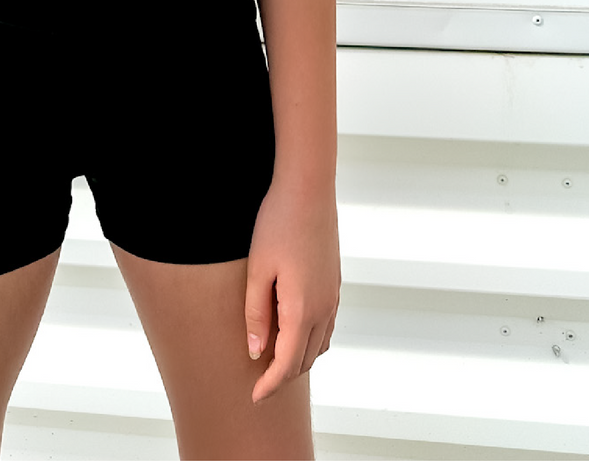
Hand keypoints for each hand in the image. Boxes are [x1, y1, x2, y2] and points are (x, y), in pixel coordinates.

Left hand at [244, 177, 340, 404]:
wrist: (308, 190)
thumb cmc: (277, 224)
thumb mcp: (258, 270)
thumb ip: (256, 314)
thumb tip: (256, 352)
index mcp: (302, 309)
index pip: (286, 363)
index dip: (269, 385)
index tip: (253, 398)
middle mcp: (323, 308)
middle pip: (304, 359)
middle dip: (283, 376)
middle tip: (258, 382)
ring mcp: (333, 297)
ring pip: (318, 345)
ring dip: (298, 359)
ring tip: (273, 361)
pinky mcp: (334, 284)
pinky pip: (325, 327)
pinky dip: (310, 340)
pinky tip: (293, 332)